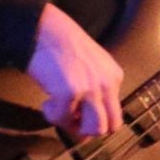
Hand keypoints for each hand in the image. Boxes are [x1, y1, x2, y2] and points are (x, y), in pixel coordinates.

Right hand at [28, 3, 124, 137]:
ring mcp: (91, 89)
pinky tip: (46, 102)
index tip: (79, 116)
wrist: (44, 30)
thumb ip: (94, 89)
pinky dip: (52, 116)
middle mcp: (108, 84)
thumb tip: (83, 121)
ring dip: (74, 126)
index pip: (116, 113)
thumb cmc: (61, 47)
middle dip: (89, 130)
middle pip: (110, 125)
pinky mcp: (70, 92)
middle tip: (68, 120)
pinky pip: (62, 119)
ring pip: (94, 128)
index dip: (97, 121)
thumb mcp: (89, 67)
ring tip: (59, 111)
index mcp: (114, 77)